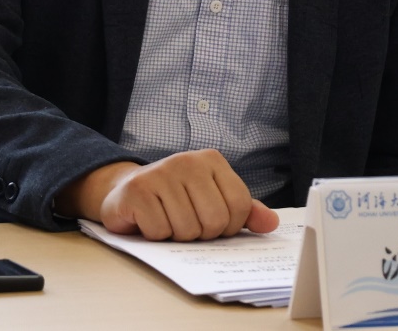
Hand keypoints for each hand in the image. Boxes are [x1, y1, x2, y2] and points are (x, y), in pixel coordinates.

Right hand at [60, 150, 279, 240]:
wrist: (126, 192)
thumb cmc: (175, 199)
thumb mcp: (212, 200)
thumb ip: (243, 211)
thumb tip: (271, 223)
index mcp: (212, 160)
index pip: (240, 207)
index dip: (228, 227)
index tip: (211, 222)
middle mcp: (187, 160)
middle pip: (215, 221)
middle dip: (201, 234)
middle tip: (186, 223)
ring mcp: (161, 172)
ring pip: (187, 230)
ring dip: (176, 236)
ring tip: (166, 220)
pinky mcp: (137, 190)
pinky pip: (160, 231)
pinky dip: (155, 235)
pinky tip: (148, 220)